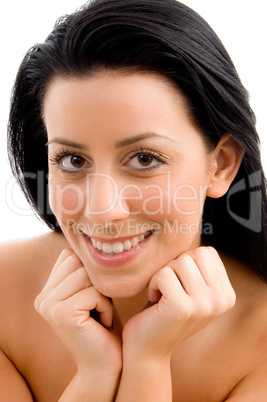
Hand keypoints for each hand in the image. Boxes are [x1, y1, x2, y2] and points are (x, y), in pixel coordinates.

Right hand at [34, 249, 121, 375]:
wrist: (104, 363)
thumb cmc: (103, 324)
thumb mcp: (90, 292)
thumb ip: (81, 271)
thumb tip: (85, 242)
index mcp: (47, 291)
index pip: (70, 256)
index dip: (90, 273)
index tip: (94, 298)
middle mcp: (43, 297)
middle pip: (78, 263)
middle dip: (97, 283)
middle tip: (98, 307)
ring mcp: (49, 305)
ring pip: (86, 276)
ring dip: (103, 295)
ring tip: (100, 314)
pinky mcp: (61, 314)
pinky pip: (94, 292)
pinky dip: (106, 306)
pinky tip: (102, 323)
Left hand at [122, 246, 235, 360]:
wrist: (148, 348)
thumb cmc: (165, 311)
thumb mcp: (192, 289)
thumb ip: (199, 268)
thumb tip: (186, 232)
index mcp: (227, 294)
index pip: (207, 252)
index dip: (186, 263)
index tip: (179, 285)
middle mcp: (221, 300)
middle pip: (194, 254)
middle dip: (174, 268)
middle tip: (169, 290)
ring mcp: (204, 305)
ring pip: (179, 262)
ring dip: (163, 276)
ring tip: (162, 295)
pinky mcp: (182, 307)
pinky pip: (163, 274)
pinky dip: (153, 284)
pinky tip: (154, 301)